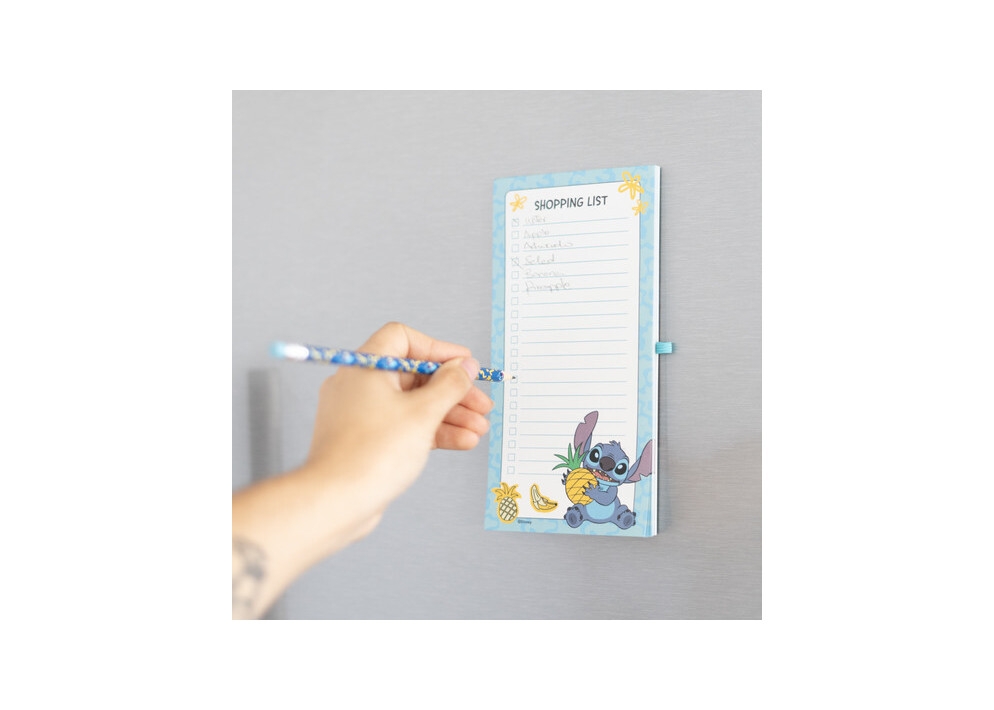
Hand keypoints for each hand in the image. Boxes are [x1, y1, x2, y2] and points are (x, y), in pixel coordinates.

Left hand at [304, 322, 492, 515]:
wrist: (337, 501)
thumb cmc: (370, 455)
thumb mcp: (423, 414)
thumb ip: (449, 385)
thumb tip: (464, 367)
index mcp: (364, 368)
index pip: (403, 339)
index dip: (438, 349)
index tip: (463, 364)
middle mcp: (358, 386)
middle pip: (414, 375)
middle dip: (452, 390)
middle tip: (480, 403)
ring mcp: (360, 414)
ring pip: (412, 404)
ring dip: (448, 414)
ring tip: (478, 428)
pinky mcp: (365, 440)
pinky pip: (403, 426)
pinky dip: (431, 431)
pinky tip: (461, 441)